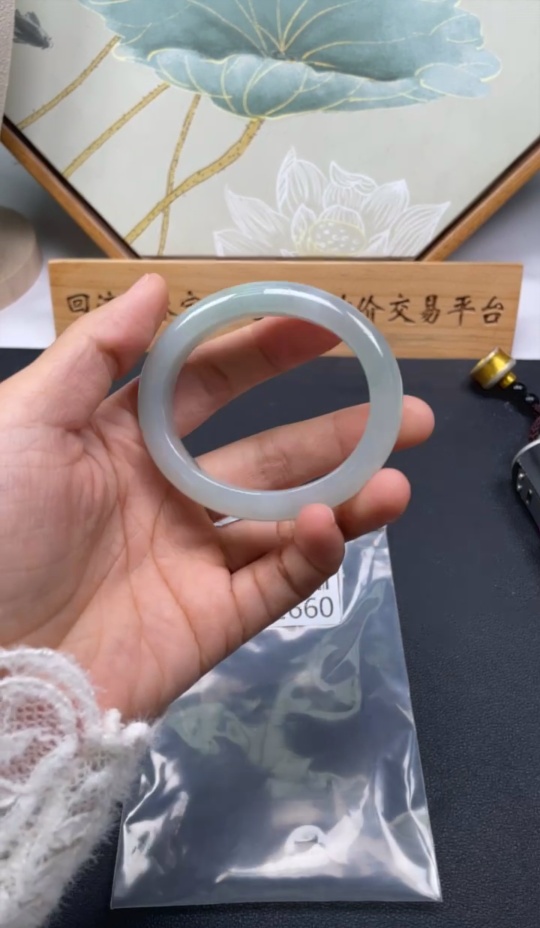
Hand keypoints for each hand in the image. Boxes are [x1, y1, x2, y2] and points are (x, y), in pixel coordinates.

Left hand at [0, 275, 432, 719]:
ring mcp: (194, 560)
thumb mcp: (24, 424)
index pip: (211, 384)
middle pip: (269, 453)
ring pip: (288, 521)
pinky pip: (276, 584)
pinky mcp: (211, 621)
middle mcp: (168, 496)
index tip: (325, 325)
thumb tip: (156, 283)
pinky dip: (311, 555)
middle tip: (408, 410)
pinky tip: (334, 524)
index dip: (266, 351)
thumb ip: (94, 355)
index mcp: (123, 443)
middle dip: (339, 430)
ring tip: (401, 476)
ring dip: (349, 496)